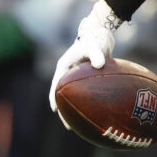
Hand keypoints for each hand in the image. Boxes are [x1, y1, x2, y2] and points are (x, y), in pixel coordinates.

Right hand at [48, 0, 122, 118]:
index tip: (55, 110)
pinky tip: (96, 111)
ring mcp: (78, 74)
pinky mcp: (87, 75)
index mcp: (64, 67)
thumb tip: (99, 65)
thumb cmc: (95, 37)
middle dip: (65, 110)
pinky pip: (86, 91)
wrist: (102, 31)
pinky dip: (88, 101)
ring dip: (76, 108)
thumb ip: (96, 54)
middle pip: (64, 95)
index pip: (56, 85)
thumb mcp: (94, 45)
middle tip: (70, 125)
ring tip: (82, 124)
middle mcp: (69, 72)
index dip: (55, 99)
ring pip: (75, 95)